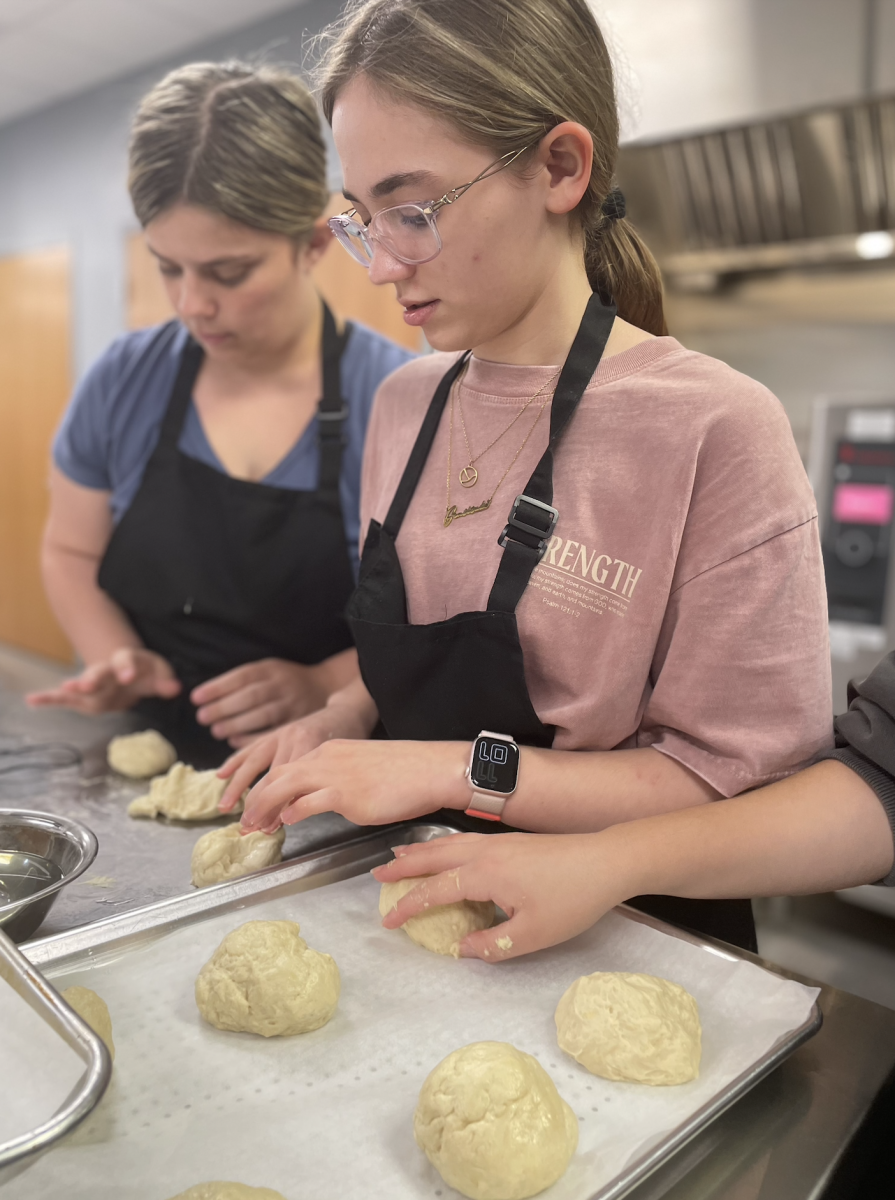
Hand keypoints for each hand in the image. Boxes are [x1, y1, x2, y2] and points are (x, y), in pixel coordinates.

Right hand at [26, 648, 180, 714]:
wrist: (127, 673)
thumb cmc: (145, 673)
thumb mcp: (159, 674)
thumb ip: (165, 681)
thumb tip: (175, 688)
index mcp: (128, 661)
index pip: (128, 660)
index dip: (127, 667)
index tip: (127, 676)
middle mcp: (107, 670)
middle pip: (99, 672)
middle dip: (92, 678)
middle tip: (85, 684)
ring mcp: (92, 682)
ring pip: (81, 684)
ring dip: (72, 687)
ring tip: (62, 690)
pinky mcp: (81, 696)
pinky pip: (62, 697)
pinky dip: (48, 698)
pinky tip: (32, 700)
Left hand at [191, 659, 333, 747]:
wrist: (325, 686)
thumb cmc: (285, 682)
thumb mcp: (269, 671)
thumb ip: (244, 682)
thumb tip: (204, 696)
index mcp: (272, 669)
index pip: (242, 676)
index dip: (218, 686)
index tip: (196, 697)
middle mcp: (284, 684)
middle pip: (251, 695)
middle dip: (224, 707)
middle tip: (204, 717)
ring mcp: (294, 703)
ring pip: (263, 714)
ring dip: (237, 724)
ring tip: (217, 730)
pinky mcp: (301, 721)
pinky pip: (276, 731)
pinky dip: (254, 737)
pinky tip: (235, 740)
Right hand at [217, 695, 375, 813]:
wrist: (349, 710)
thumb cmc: (350, 741)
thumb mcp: (341, 763)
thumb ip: (319, 784)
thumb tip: (292, 813)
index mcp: (311, 746)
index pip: (288, 783)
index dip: (276, 806)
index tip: (268, 827)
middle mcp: (292, 738)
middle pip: (269, 776)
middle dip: (255, 803)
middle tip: (247, 826)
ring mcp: (281, 733)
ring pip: (253, 762)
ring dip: (237, 786)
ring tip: (225, 807)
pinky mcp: (275, 731)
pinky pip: (251, 747)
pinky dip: (235, 761)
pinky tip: (221, 775)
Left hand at [234, 739, 468, 832]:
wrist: (431, 769)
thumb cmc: (405, 772)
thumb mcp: (361, 768)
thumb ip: (336, 780)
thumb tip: (316, 801)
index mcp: (330, 750)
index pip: (287, 767)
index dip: (266, 789)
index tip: (256, 807)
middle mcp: (327, 758)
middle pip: (277, 775)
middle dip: (256, 799)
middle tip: (244, 822)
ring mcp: (336, 774)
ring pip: (286, 785)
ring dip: (265, 807)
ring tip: (255, 826)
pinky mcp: (348, 793)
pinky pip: (311, 800)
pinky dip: (294, 810)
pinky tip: (287, 821)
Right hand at [372, 830, 628, 961]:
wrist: (607, 860)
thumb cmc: (572, 899)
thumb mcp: (532, 934)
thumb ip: (492, 944)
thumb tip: (462, 949)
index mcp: (484, 874)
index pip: (435, 891)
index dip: (409, 907)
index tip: (388, 922)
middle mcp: (484, 852)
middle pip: (433, 857)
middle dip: (403, 867)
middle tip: (377, 875)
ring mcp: (498, 842)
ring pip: (447, 844)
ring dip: (420, 852)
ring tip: (398, 856)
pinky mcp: (511, 841)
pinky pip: (463, 840)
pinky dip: (443, 845)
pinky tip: (446, 851)